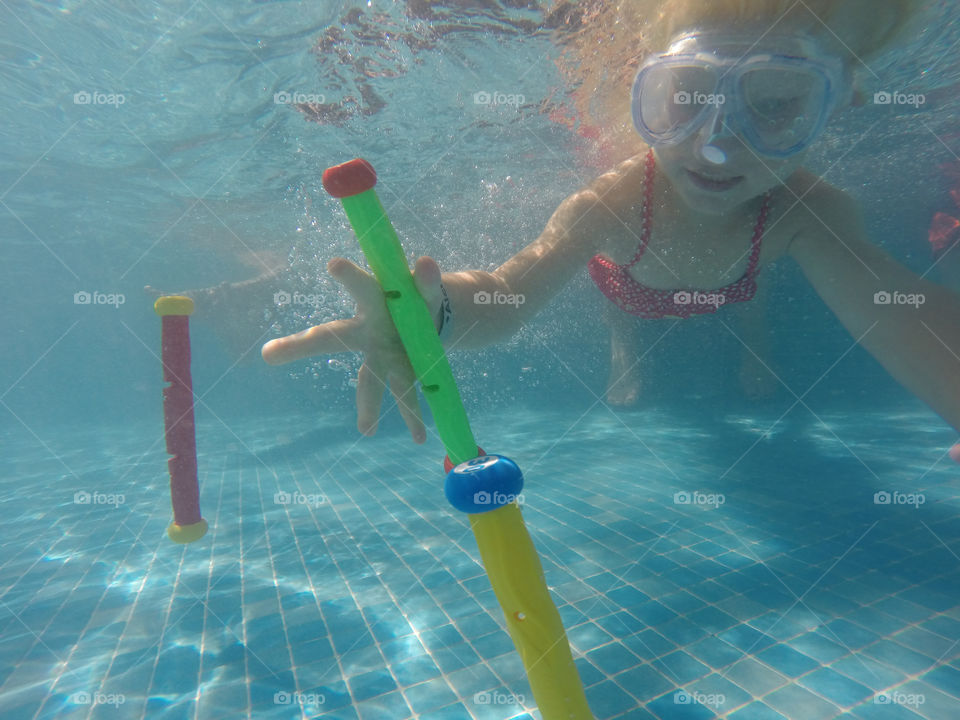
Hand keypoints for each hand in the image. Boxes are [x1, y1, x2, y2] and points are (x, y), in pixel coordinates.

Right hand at [262, 255, 443, 442]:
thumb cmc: (414, 300)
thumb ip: (425, 281)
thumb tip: (426, 264)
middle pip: (331, 336)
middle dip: (302, 345)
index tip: (335, 264)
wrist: (429, 320)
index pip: (359, 286)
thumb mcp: (424, 289)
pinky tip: (420, 439)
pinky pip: (408, 396)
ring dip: (370, 405)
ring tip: (367, 431)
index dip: (349, 276)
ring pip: (371, 380)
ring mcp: (383, 356)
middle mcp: (366, 332)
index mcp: (371, 302)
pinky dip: (415, 417)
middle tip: (268, 353)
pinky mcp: (403, 373)